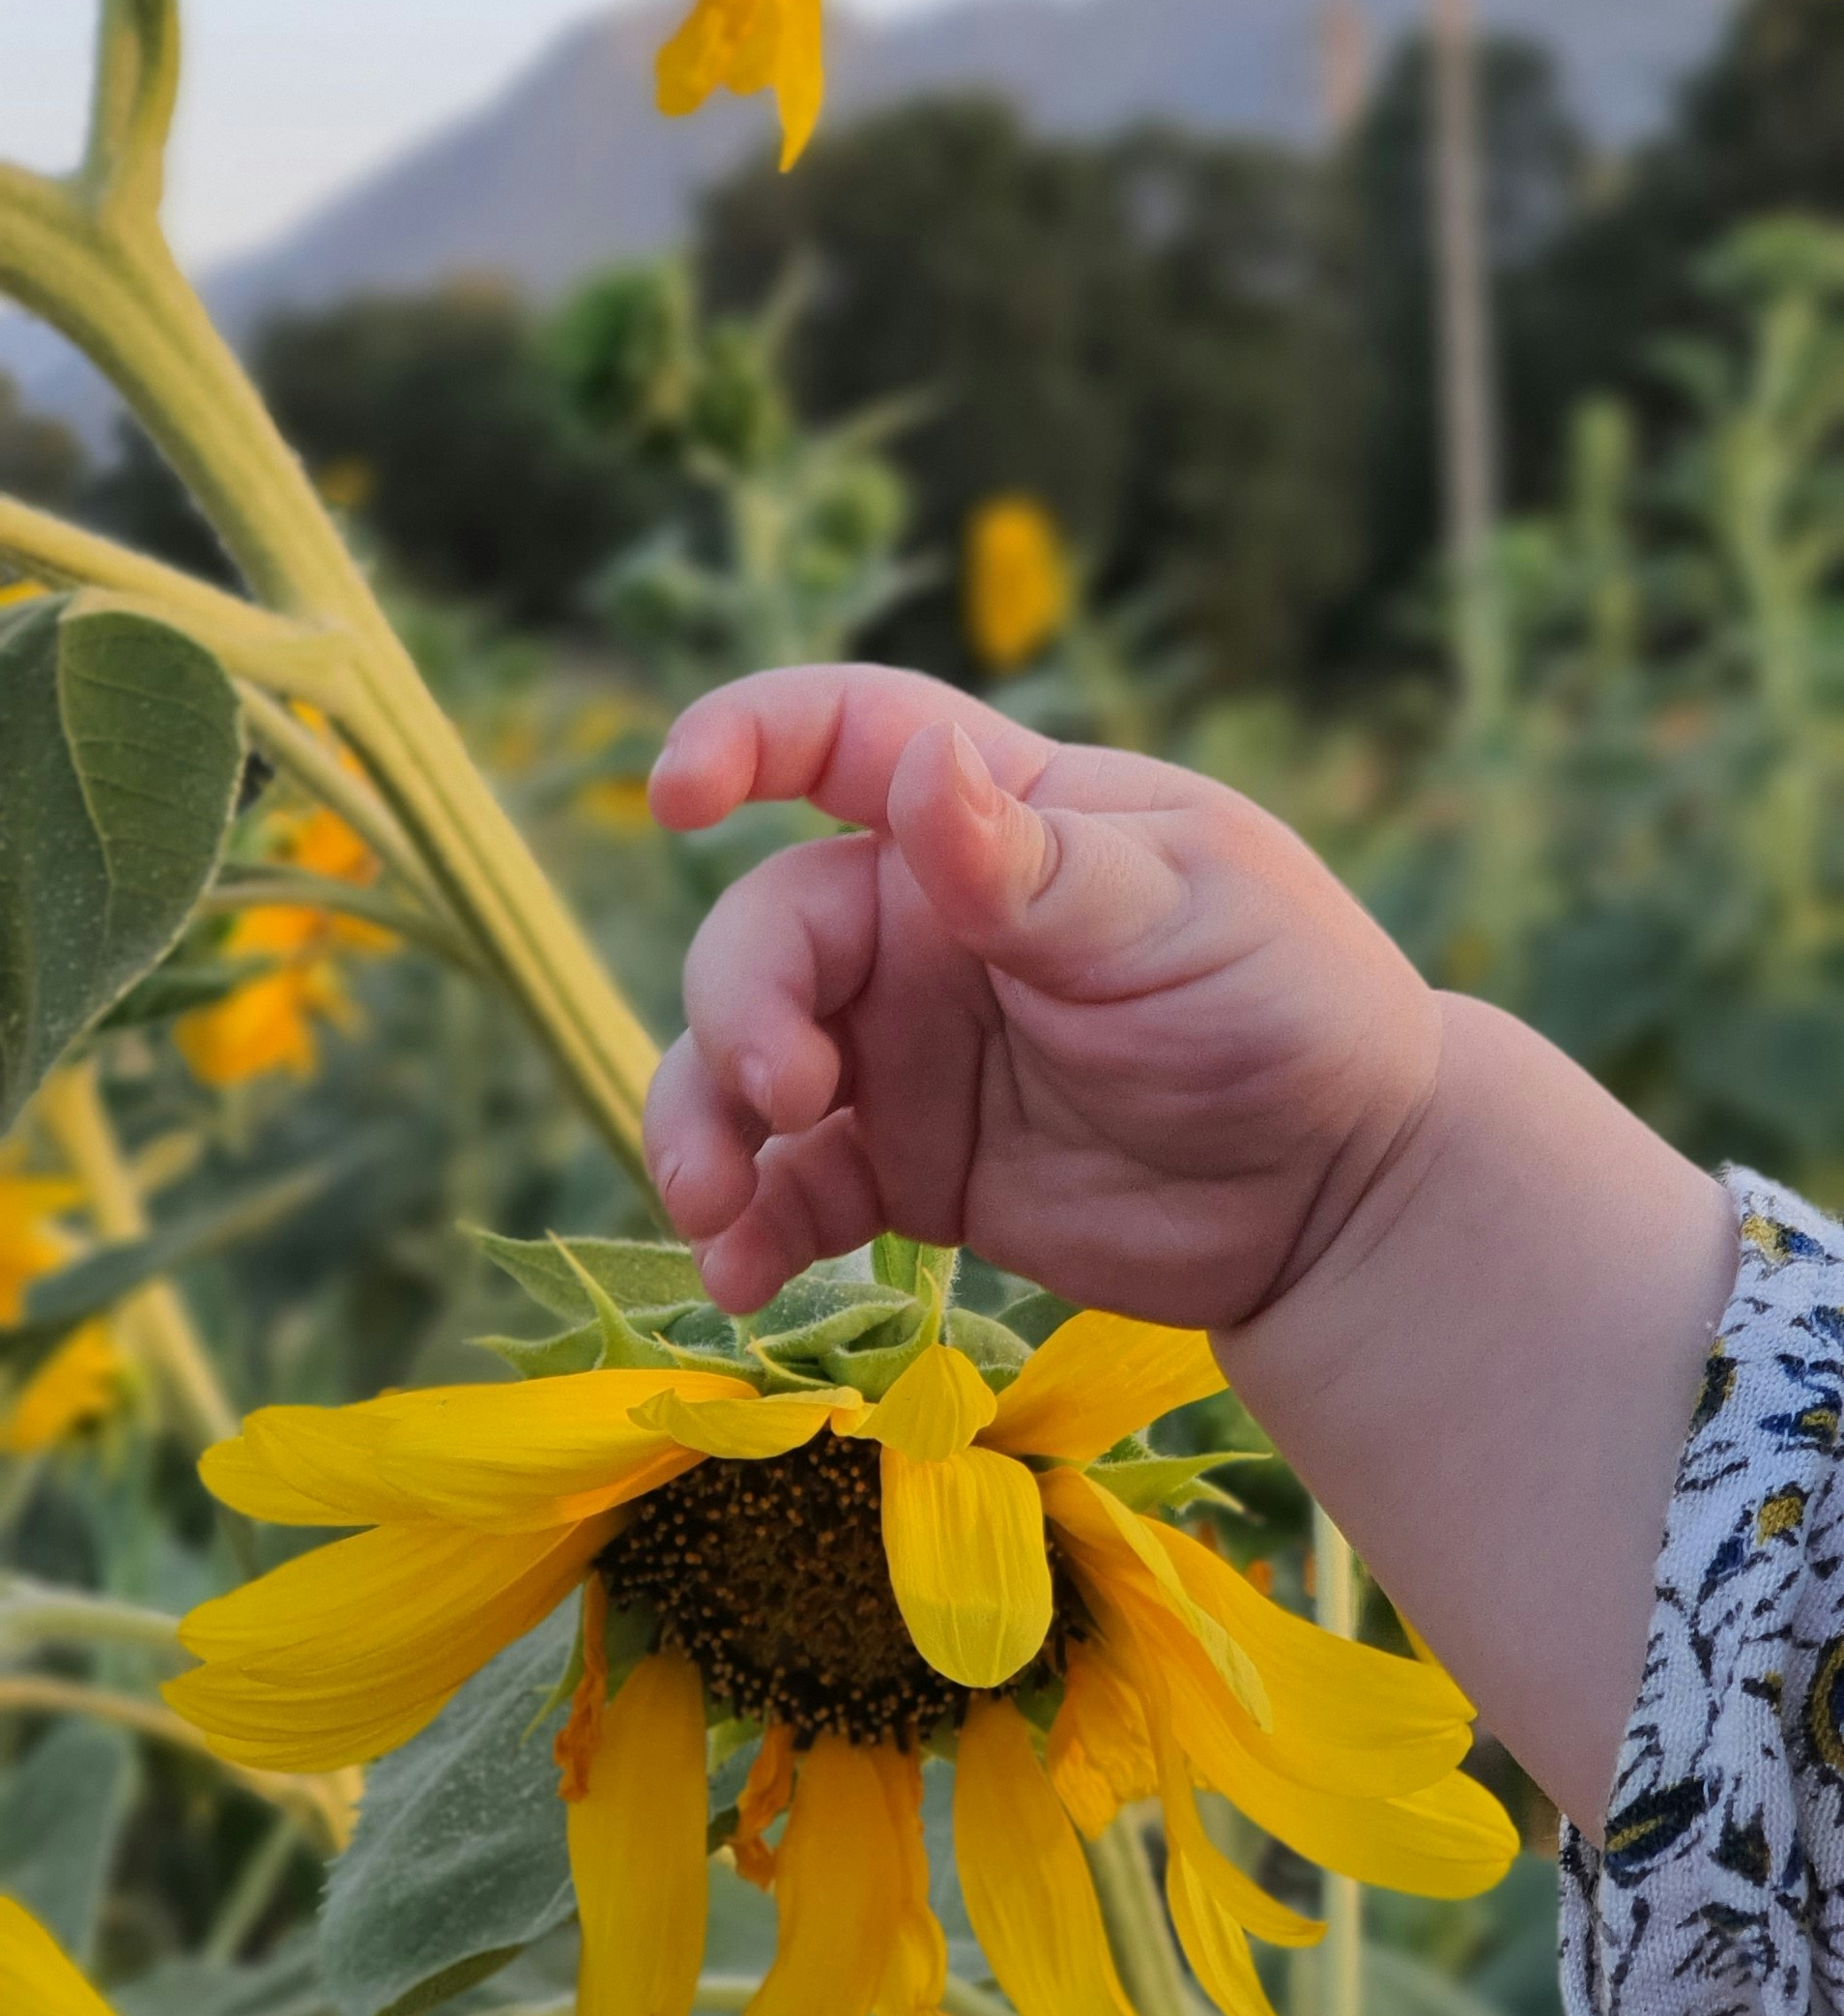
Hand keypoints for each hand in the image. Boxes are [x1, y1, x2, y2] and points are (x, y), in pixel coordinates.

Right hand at [644, 664, 1440, 1325]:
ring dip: (699, 1124)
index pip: (845, 735)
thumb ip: (1034, 868)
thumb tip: (921, 771)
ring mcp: (907, 1050)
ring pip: (742, 1062)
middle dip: (739, 1007)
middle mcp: (925, 925)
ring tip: (714, 1206)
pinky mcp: (907, 1168)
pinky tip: (741, 1280)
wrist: (1340, 1196)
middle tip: (789, 1095)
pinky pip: (791, 1189)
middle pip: (767, 930)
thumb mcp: (1176, 917)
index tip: (674, 793)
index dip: (746, 738)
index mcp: (995, 821)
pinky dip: (748, 1229)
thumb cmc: (1286, 1006)